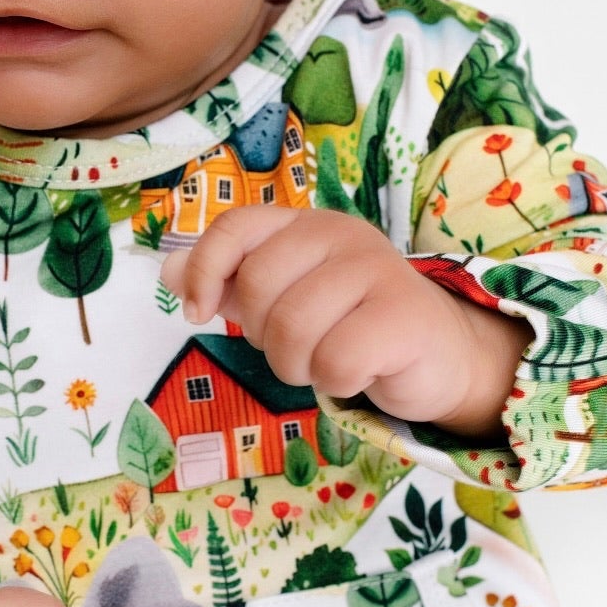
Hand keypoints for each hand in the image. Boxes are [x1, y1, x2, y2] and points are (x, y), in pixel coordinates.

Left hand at [158, 207, 532, 438]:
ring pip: (294, 331)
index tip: (197, 312)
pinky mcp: (404, 316)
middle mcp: (342, 235)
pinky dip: (337, 381)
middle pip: (259, 287)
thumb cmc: (352, 324)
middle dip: (264, 335)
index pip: (237, 227)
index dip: (205, 270)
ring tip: (327, 360)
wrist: (439, 354)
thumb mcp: (286, 297)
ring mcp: (378, 271)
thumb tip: (166, 272)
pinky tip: (360, 371)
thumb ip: (229, 282)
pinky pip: (335, 362)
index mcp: (307, 225)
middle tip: (298, 344)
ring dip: (299, 365)